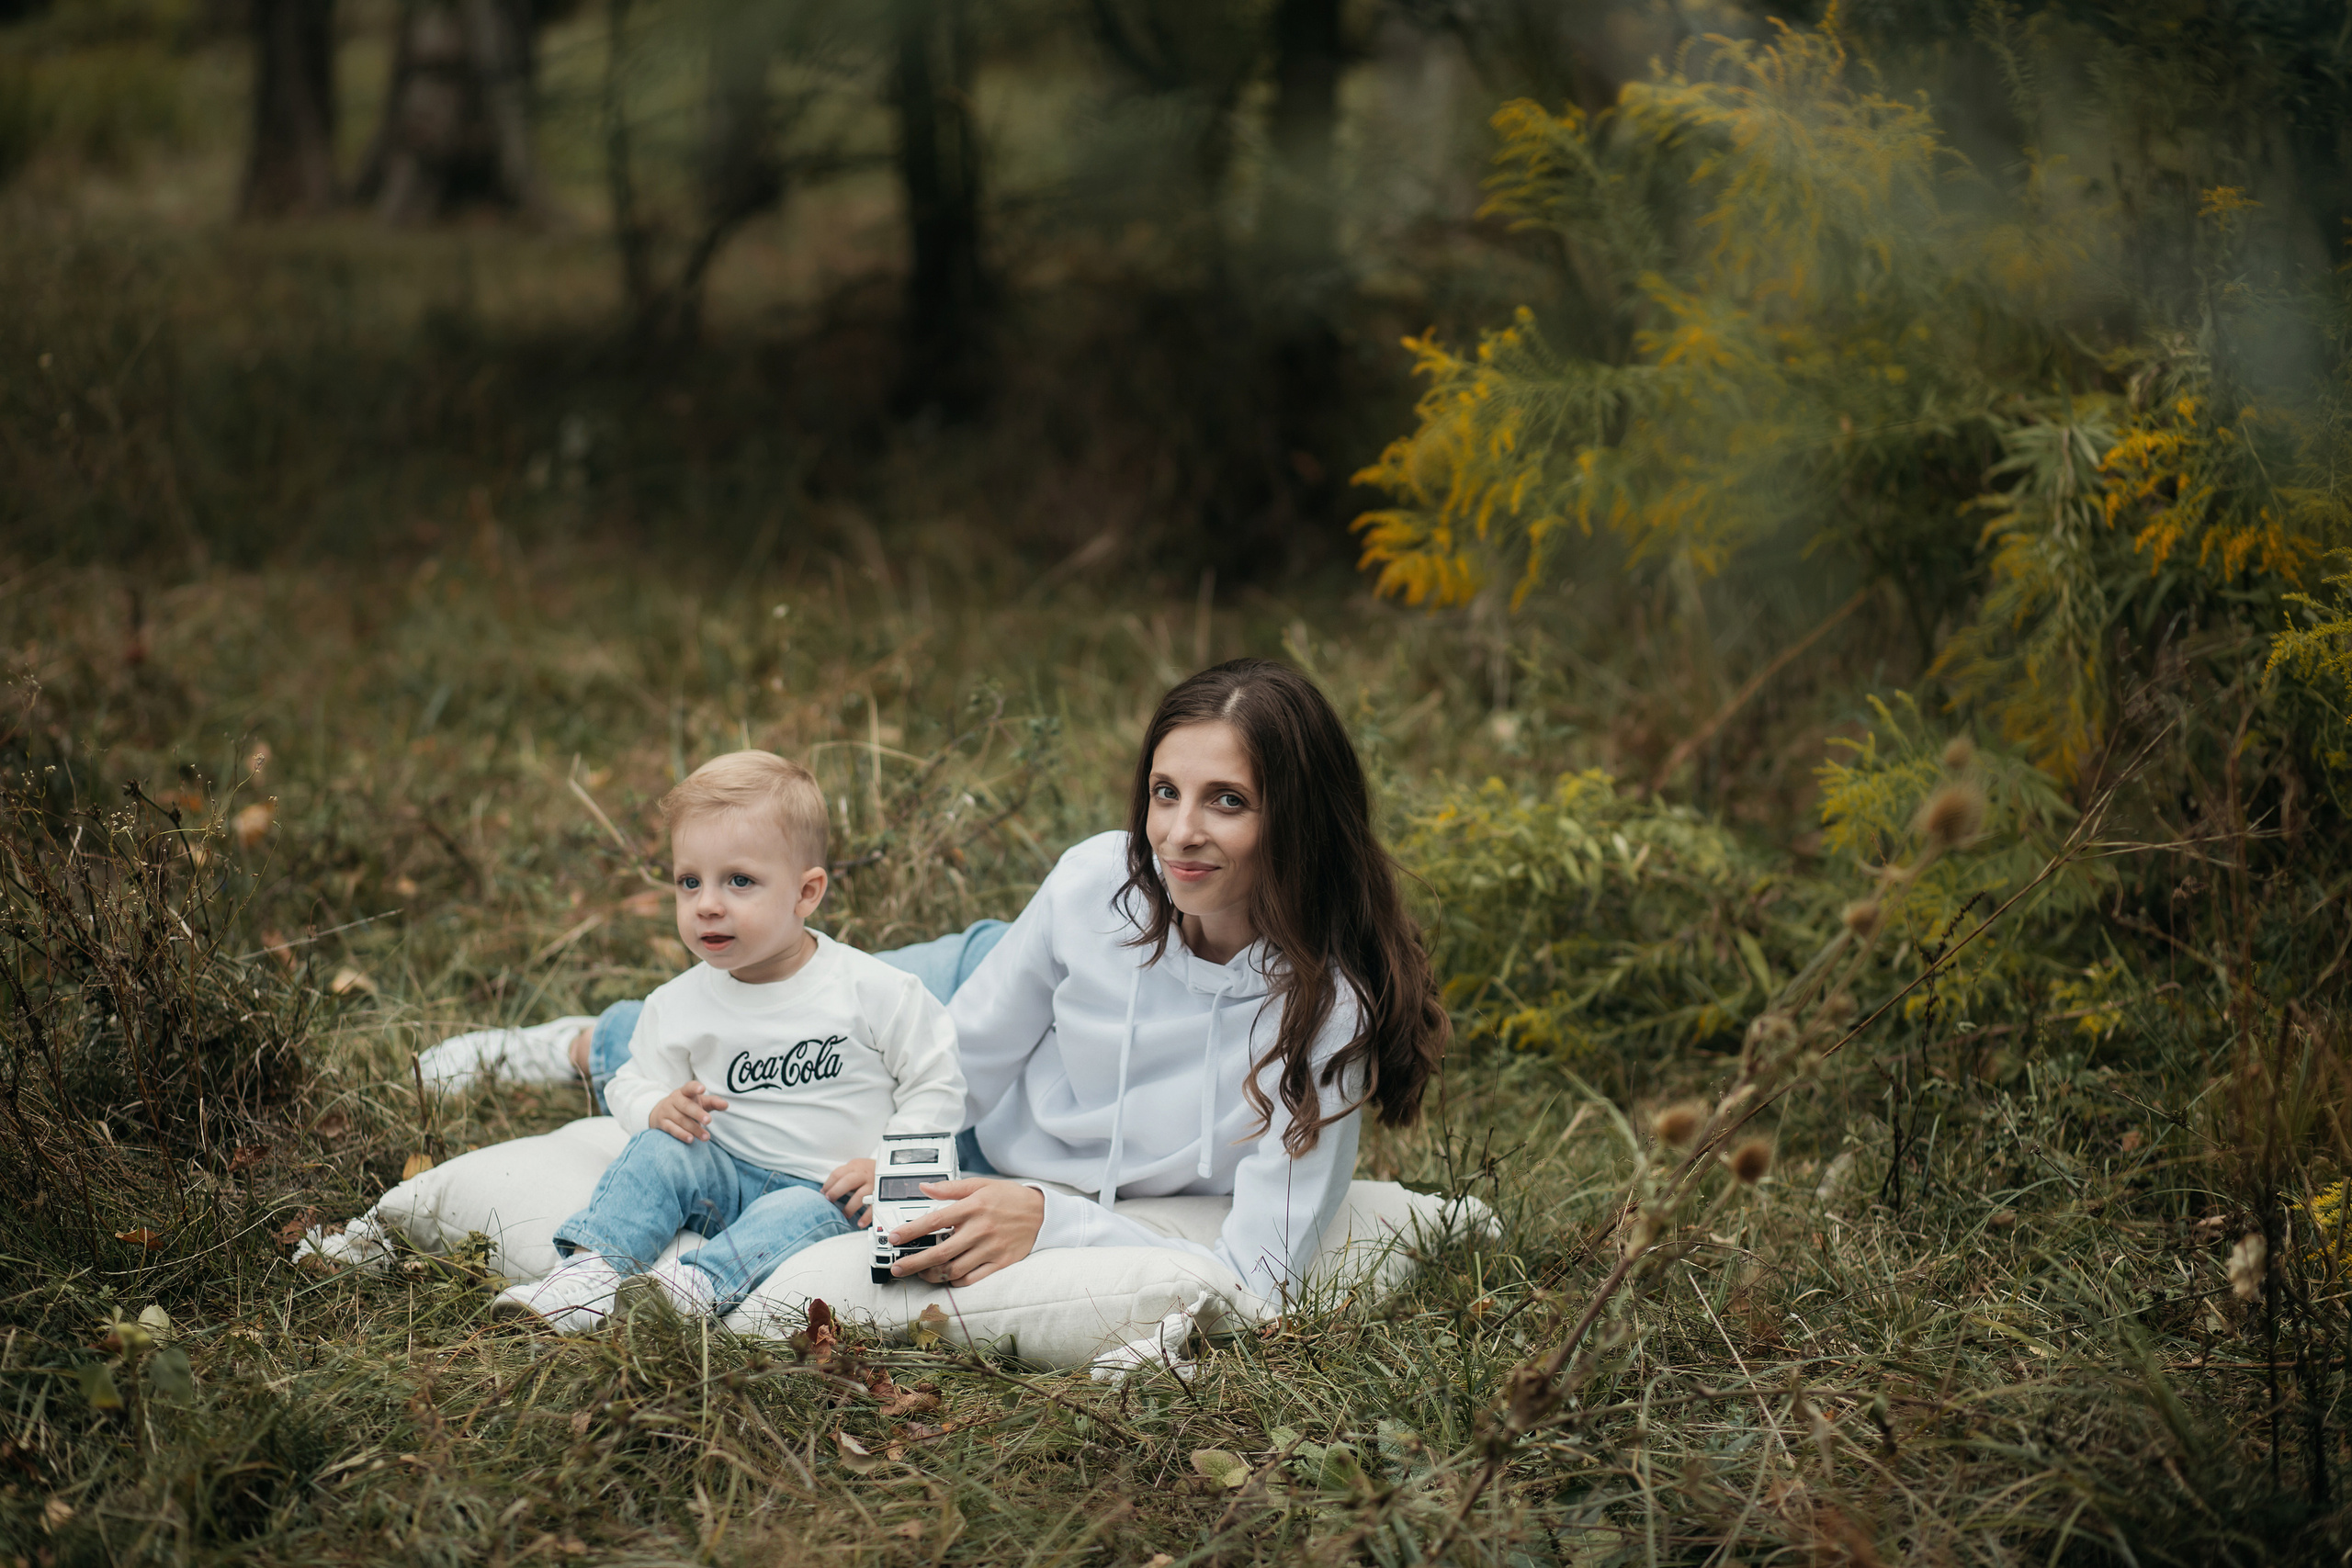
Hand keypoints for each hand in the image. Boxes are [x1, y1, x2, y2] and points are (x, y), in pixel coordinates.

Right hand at [651, 1081, 727, 1142]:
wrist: (660, 1113)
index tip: (703, 1089)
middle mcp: (674, 1099)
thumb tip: (726, 1105)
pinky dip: (681, 1134)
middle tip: (709, 1121)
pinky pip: (672, 1129)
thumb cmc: (687, 1106)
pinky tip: (691, 1139)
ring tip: (706, 1137)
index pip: (689, 1087)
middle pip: (686, 1106)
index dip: (695, 1087)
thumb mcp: (700, 1102)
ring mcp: (666, 1111)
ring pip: (680, 1119)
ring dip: (694, 1129)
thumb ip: (713, 1102)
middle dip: (698, 1113)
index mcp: (684, 1092)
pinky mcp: (662, 1123)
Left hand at [822, 1158, 876, 1224]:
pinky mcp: (881, 1196)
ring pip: (860, 1196)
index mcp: (855, 1166)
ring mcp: (873, 1185)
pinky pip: (874, 1208)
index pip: (838, 1173)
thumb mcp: (856, 1167)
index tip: (823, 1193)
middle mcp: (864, 1175)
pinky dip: (866, 1217)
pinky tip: (860, 1223)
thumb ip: (843, 1175)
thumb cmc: (868, 1171)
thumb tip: (826, 1190)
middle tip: (830, 1200)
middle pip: (848, 1182)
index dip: (828, 1184)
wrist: (891, 1169)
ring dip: (850, 1207)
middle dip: (836, 1192)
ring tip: (844, 1214)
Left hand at [888, 1179, 1043, 1287]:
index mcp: (973, 1207)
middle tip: (897, 1268)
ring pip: (955, 1269)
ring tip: (920, 1273)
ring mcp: (991, 1248)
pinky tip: (946, 1277)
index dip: (911, 1231)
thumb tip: (924, 1188)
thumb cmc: (1009, 1197)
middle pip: (941, 1252)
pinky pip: (973, 1278)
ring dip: (933, 1274)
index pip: (935, 1220)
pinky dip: (956, 1281)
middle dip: (914, 1262)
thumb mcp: (981, 1185)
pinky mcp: (1001, 1262)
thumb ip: (951, 1188)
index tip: (893, 1238)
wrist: (1043, 1213)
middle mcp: (980, 1229)